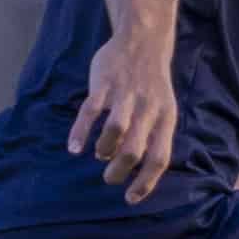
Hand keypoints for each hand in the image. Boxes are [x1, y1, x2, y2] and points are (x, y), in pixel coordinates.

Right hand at [68, 37, 178, 202]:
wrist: (142, 40)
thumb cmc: (151, 84)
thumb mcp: (162, 109)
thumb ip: (152, 135)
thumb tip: (135, 169)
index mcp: (165, 118)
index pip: (159, 158)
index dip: (145, 182)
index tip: (130, 198)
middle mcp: (147, 109)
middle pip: (134, 150)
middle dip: (119, 171)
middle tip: (110, 178)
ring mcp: (125, 95)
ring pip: (114, 130)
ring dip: (104, 149)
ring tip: (100, 153)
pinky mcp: (104, 84)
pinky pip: (90, 112)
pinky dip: (80, 133)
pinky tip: (74, 147)